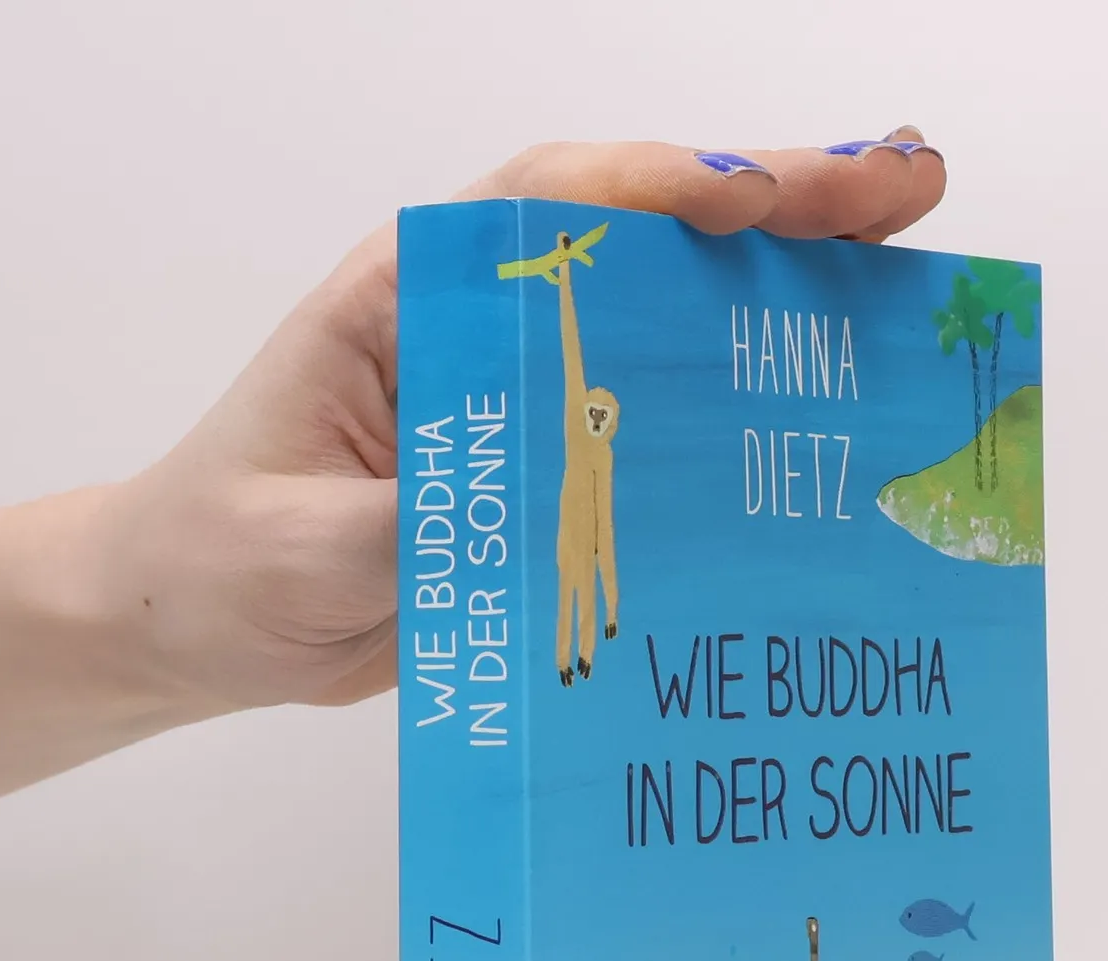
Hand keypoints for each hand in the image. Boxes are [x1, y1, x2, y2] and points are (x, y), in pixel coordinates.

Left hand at [104, 132, 947, 712]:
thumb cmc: (220, 556)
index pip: (551, 208)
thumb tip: (533, 516)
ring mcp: (529, 395)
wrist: (198, 621)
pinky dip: (747, 409)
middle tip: (907, 192)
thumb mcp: (301, 543)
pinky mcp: (552, 470)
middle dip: (777, 206)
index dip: (662, 193)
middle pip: (644, 237)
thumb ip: (411, 524)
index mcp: (412, 297)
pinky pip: (664, 425)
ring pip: (671, 318)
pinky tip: (830, 411)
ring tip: (909, 270)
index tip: (756, 202)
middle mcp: (486, 325)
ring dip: (788, 292)